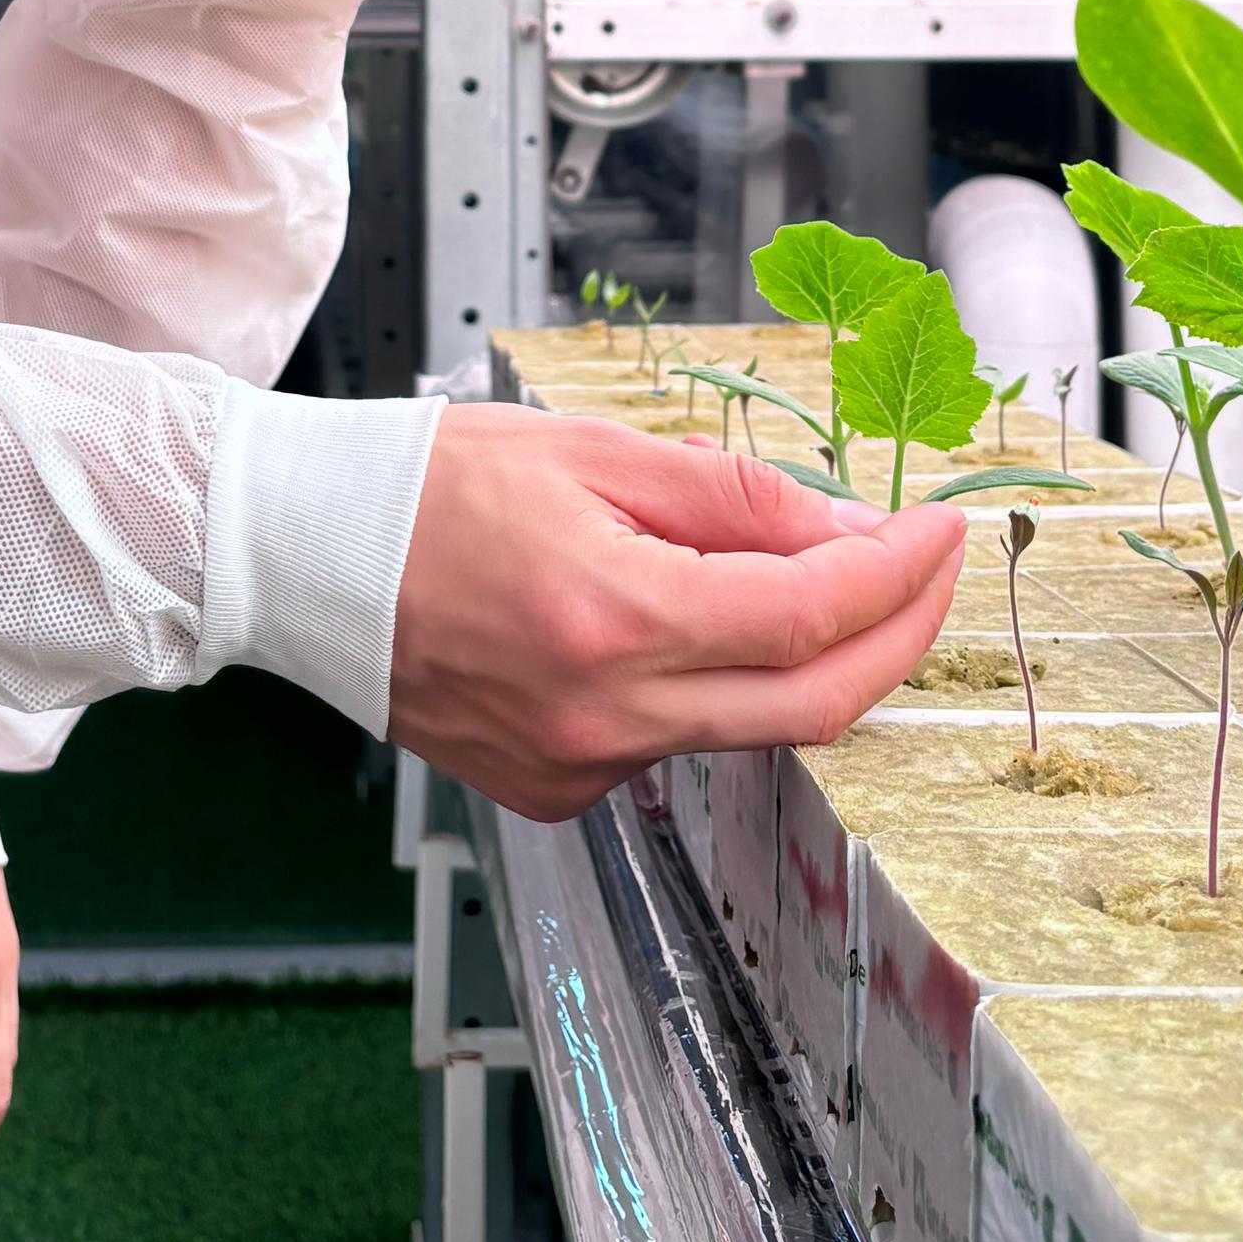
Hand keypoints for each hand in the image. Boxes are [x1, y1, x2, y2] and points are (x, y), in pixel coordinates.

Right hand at [389, 407, 965, 821]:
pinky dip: (709, 686)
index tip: (941, 531)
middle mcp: (602, 715)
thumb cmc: (429, 485)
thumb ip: (735, 499)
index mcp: (614, 617)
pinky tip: (678, 624)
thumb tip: (852, 535)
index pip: (810, 616)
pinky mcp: (554, 790)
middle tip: (930, 573)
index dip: (898, 576)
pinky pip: (674, 743)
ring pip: (747, 728)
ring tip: (806, 574)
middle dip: (897, 639)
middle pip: (812, 706)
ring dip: (803, 659)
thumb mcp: (594, 451)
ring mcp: (577, 767)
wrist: (302, 558)